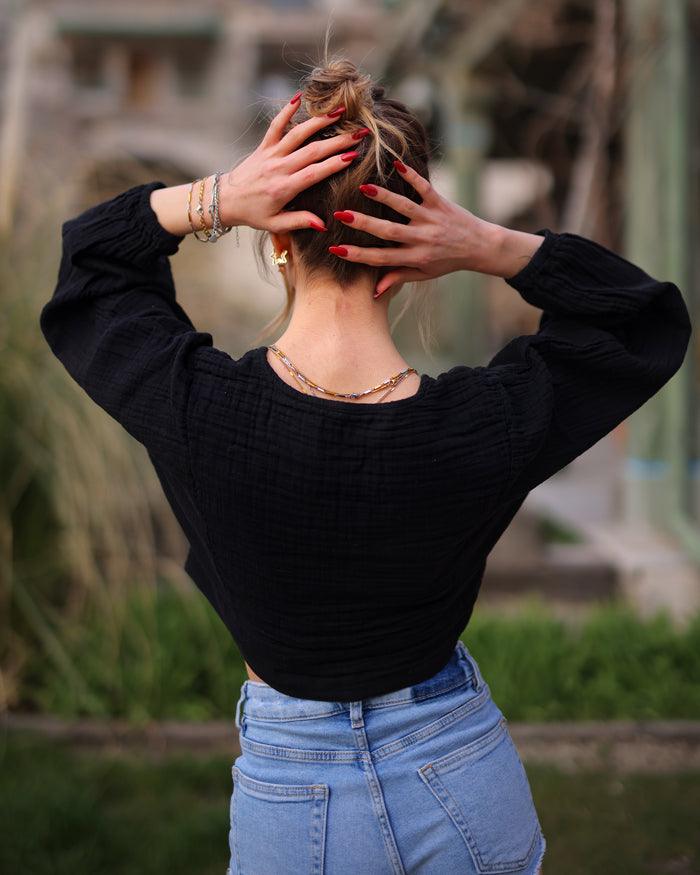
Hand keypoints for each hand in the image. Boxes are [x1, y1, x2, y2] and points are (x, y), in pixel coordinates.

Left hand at [219, 95, 368, 232]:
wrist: (225, 200)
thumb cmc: (252, 214)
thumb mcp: (275, 224)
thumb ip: (300, 222)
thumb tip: (324, 224)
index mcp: (283, 188)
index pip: (313, 173)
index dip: (334, 164)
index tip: (353, 156)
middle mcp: (278, 168)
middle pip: (312, 151)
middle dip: (337, 141)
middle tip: (358, 134)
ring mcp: (271, 154)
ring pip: (297, 134)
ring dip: (319, 121)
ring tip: (339, 112)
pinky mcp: (263, 146)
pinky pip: (275, 125)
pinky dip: (286, 110)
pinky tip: (299, 97)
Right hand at [329, 160, 499, 296]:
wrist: (480, 246)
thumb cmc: (446, 262)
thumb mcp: (423, 274)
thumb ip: (398, 277)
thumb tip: (374, 292)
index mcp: (416, 258)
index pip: (382, 259)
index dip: (359, 255)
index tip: (336, 249)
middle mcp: (423, 239)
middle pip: (389, 231)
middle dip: (364, 224)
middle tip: (340, 216)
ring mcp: (432, 219)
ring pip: (405, 207)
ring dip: (384, 197)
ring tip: (363, 188)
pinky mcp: (441, 202)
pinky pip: (425, 188)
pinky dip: (412, 175)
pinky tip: (396, 164)